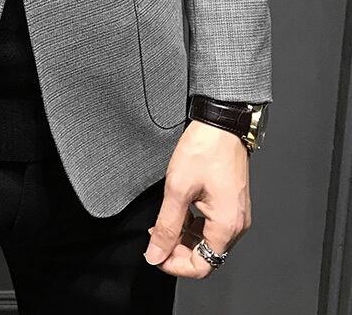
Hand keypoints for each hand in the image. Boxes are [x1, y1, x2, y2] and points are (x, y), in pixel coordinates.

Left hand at [143, 119, 250, 277]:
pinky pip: (211, 226)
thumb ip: (166, 226)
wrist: (220, 124)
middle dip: (177, 250)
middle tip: (155, 235)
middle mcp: (236, 225)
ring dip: (184, 237)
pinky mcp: (231, 204)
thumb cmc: (204, 150)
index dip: (174, 265)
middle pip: (205, 255)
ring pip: (207, 241)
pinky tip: (178, 212)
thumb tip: (156, 254)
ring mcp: (235, 214)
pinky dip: (193, 225)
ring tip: (163, 222)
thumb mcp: (177, 189)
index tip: (155, 253)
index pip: (201, 266)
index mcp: (227, 226)